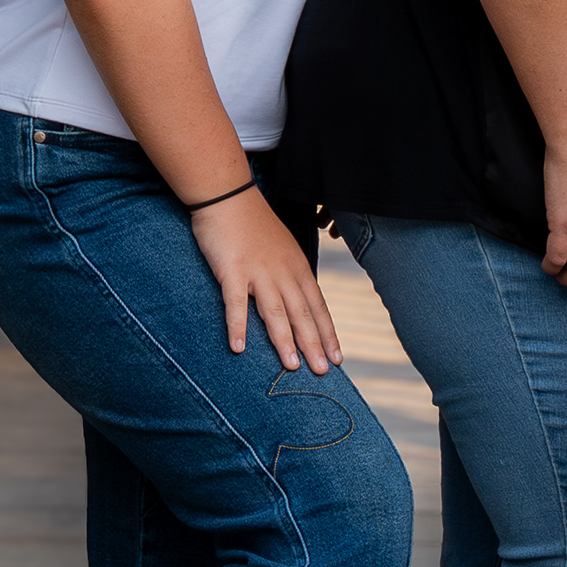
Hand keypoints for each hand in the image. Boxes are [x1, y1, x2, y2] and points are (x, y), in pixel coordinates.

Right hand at [194, 189, 343, 371]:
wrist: (228, 194)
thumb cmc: (253, 224)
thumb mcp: (282, 248)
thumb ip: (289, 274)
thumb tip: (297, 300)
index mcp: (297, 267)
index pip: (318, 306)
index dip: (328, 333)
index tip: (338, 357)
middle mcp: (283, 272)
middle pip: (302, 313)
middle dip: (314, 344)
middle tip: (323, 372)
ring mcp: (258, 272)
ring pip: (275, 312)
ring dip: (284, 341)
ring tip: (292, 367)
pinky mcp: (232, 270)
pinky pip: (236, 303)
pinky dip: (237, 326)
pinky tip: (238, 348)